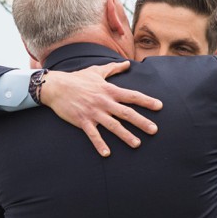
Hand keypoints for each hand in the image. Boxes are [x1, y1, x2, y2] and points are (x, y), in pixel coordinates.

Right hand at [38, 61, 162, 156]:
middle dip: (142, 122)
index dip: (146, 101)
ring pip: (113, 125)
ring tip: (137, 144)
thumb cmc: (78, 78)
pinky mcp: (83, 121)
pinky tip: (107, 154)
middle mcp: (104, 102)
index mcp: (109, 90)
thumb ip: (113, 68)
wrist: (57, 86)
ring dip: (126, 135)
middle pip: (127, 113)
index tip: (159, 106)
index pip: (132, 96)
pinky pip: (93, 135)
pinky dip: (100, 144)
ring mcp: (94, 112)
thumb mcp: (97, 71)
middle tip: (154, 130)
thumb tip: (127, 64)